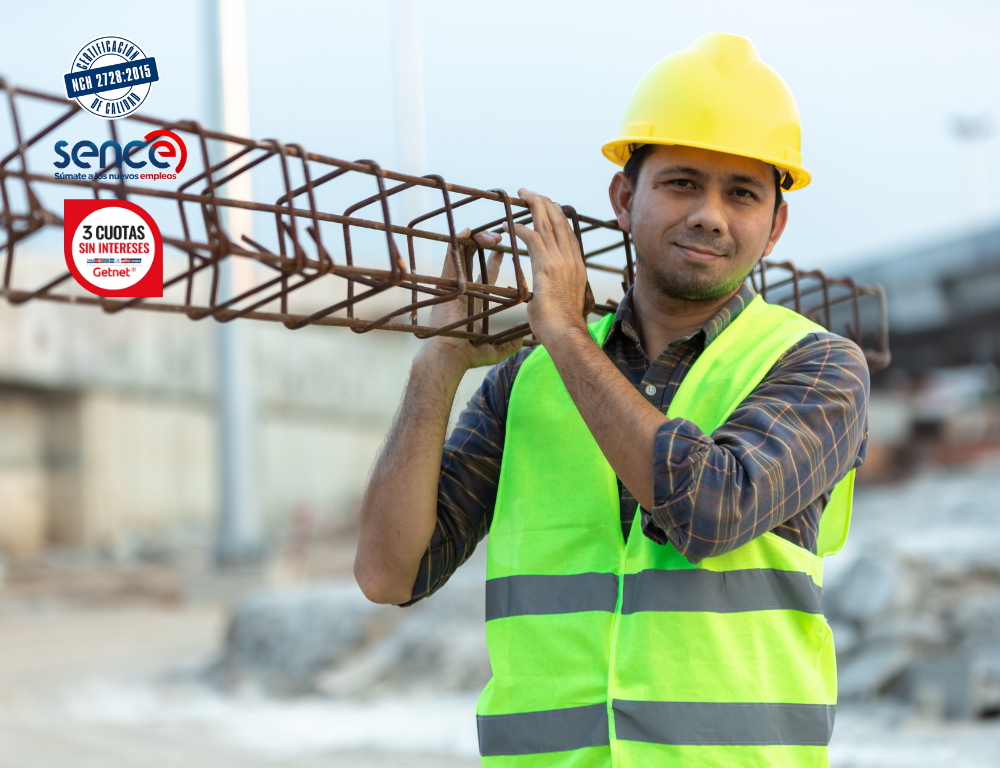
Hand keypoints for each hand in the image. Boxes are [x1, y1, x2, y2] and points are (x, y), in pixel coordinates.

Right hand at [419, 227, 523, 373]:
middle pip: (473, 257)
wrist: (451, 359)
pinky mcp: (445, 284)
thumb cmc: (470, 355)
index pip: (485, 272)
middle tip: (501, 237)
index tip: (503, 247)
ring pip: (463, 252)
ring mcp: (453, 285)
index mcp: (475, 299)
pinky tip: (468, 231)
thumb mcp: (497, 349)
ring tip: (492, 236)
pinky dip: (457, 241)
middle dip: (486, 244)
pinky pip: (450, 257)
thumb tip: (525, 332)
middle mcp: (463, 288)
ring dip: (476, 239)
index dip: (494, 258)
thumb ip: (511, 342)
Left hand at [503, 189, 590, 345]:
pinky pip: (533, 239)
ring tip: (522, 195)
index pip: (569, 234)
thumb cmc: (562, 326)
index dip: (558, 217)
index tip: (549, 207)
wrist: (565, 334)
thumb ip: (558, 293)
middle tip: (532, 192)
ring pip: (548, 224)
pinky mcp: (546, 267)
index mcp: (577, 268)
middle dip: (545, 203)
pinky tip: (510, 226)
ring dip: (534, 206)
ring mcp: (561, 262)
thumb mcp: (563, 303)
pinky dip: (520, 229)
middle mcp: (572, 260)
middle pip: (560, 222)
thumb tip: (552, 298)